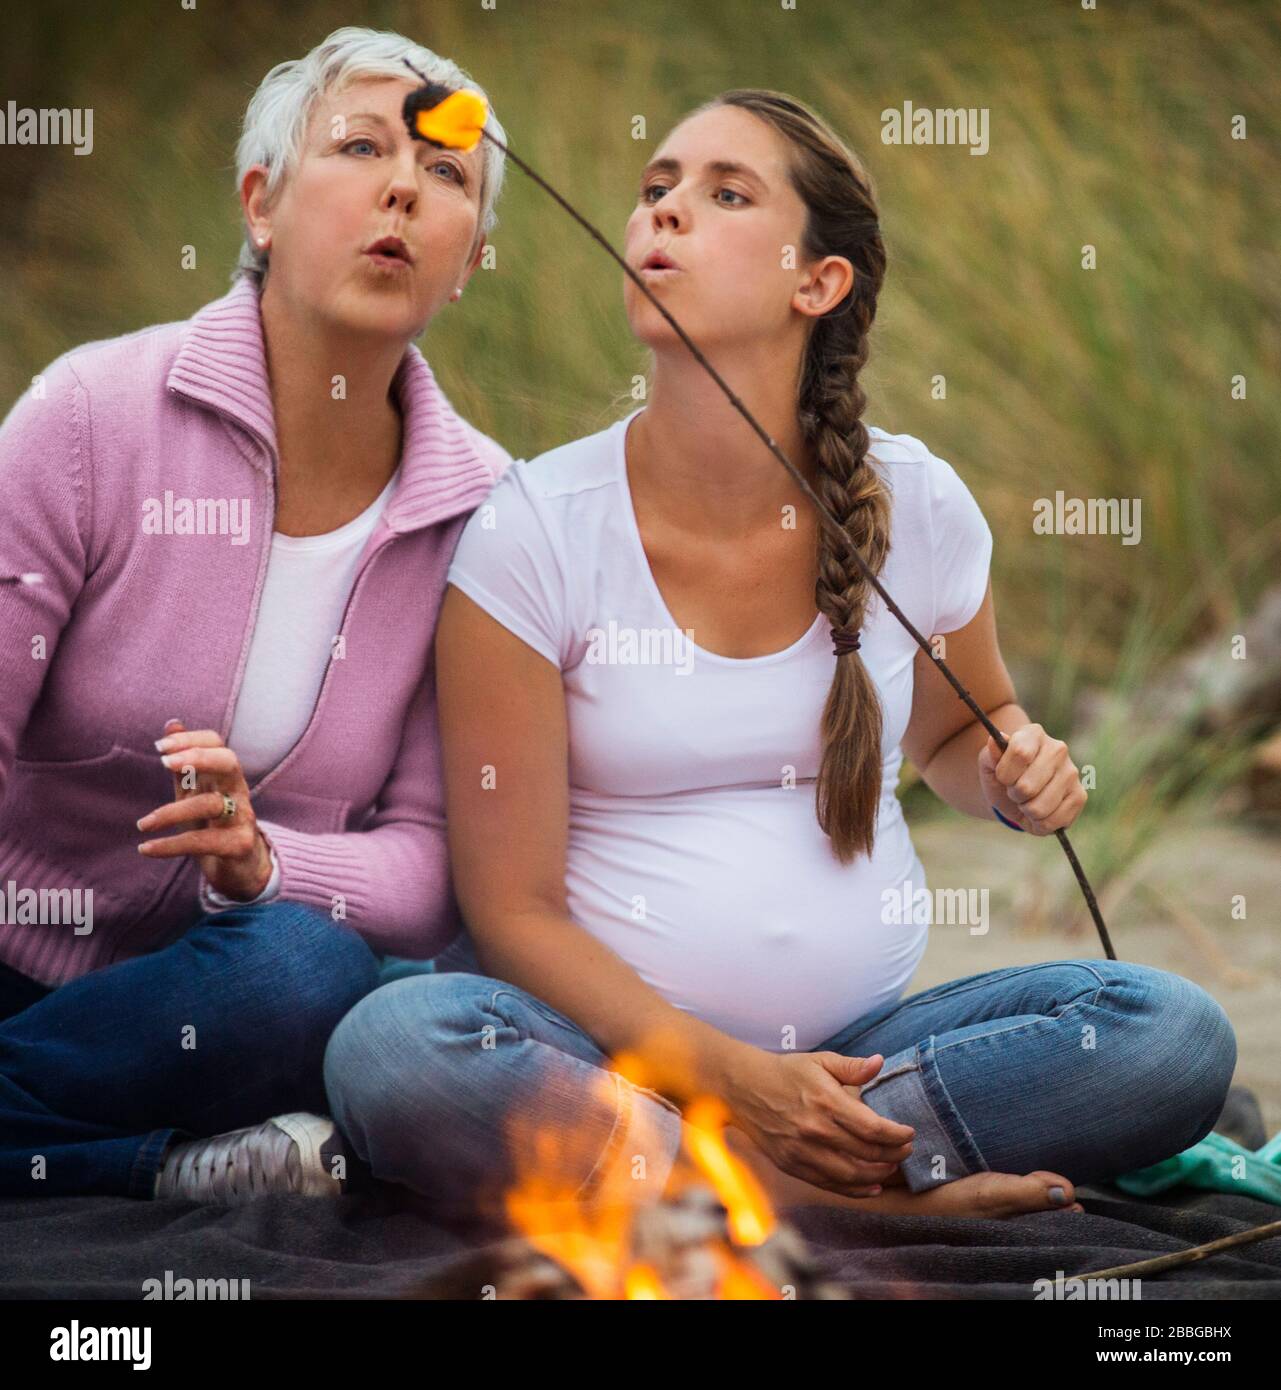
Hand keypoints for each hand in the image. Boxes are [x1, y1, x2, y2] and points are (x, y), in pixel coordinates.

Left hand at [136, 718, 272, 900]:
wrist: (242, 869)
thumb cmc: (214, 826)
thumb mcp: (196, 792)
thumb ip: (184, 762)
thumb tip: (171, 723)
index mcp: (226, 776)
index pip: (217, 743)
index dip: (190, 739)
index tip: (159, 746)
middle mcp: (238, 792)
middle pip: (228, 762)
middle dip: (197, 757)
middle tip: (163, 762)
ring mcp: (242, 818)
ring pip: (211, 804)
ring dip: (172, 812)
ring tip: (142, 824)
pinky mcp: (239, 846)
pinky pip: (203, 842)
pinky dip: (171, 846)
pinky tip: (146, 848)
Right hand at [722, 1049, 914, 1196]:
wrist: (743, 1087)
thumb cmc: (785, 1072)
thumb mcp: (820, 1061)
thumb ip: (852, 1067)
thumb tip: (880, 1063)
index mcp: (825, 1101)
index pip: (873, 1128)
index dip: (897, 1134)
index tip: (909, 1133)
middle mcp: (815, 1130)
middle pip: (867, 1154)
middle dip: (894, 1155)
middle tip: (906, 1150)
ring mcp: (802, 1151)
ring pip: (851, 1175)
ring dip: (878, 1175)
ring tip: (892, 1167)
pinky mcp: (792, 1165)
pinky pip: (829, 1184)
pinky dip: (854, 1190)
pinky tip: (871, 1186)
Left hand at [978, 722, 1086, 834]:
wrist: (1018, 794)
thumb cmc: (1003, 776)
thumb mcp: (989, 765)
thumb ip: (990, 755)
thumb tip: (994, 741)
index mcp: (1034, 734)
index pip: (1019, 753)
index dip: (1005, 774)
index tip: (1002, 778)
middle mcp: (1058, 749)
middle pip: (1027, 786)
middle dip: (1014, 795)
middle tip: (1016, 790)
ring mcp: (1071, 773)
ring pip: (1039, 808)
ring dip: (1026, 810)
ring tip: (1028, 800)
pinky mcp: (1080, 796)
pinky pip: (1053, 821)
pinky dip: (1040, 823)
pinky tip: (1041, 811)